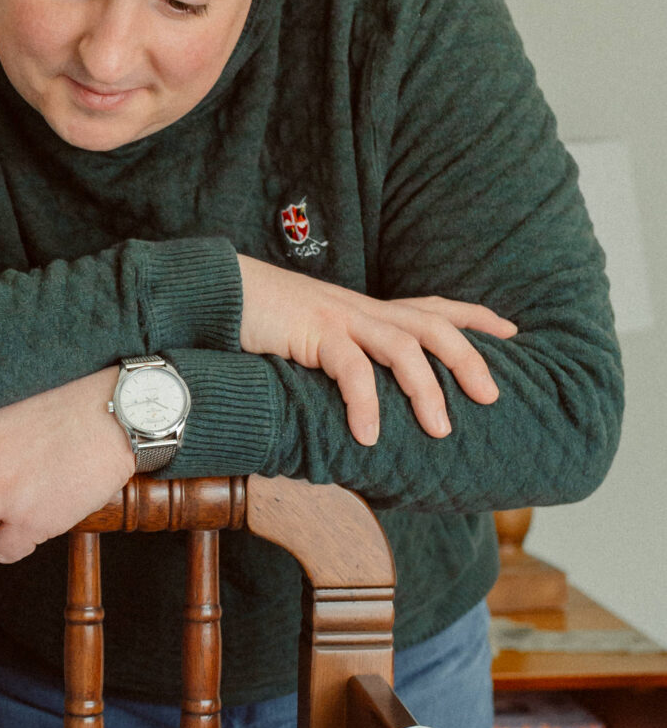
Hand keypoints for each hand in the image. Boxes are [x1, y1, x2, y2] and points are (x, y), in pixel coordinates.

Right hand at [236, 257, 515, 445]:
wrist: (216, 291)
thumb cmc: (261, 321)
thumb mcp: (312, 338)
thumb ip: (341, 360)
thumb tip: (361, 404)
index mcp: (366, 310)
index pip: (434, 306)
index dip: (476, 317)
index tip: (512, 333)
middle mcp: (362, 310)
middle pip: (434, 325)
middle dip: (470, 359)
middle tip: (492, 397)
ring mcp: (339, 318)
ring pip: (404, 346)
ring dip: (427, 390)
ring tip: (440, 430)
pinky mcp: (313, 332)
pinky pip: (350, 369)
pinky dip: (365, 403)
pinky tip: (369, 435)